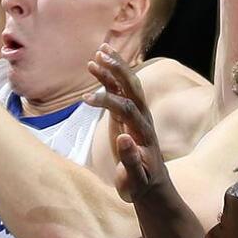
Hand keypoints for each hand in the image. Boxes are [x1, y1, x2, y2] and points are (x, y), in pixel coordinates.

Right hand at [85, 45, 168, 203]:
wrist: (152, 186)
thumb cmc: (141, 185)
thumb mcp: (135, 180)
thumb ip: (130, 160)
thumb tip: (124, 137)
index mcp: (144, 133)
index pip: (126, 109)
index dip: (107, 101)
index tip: (85, 99)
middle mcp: (143, 119)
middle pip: (133, 89)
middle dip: (118, 71)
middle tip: (100, 57)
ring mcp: (136, 115)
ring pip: (127, 86)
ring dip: (114, 68)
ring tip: (99, 52)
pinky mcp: (128, 115)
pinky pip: (119, 92)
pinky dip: (110, 77)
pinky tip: (97, 64)